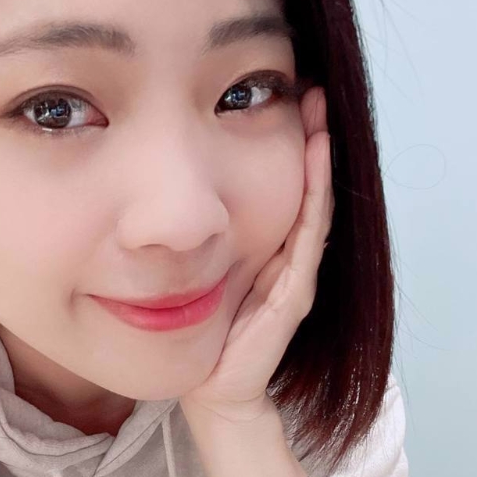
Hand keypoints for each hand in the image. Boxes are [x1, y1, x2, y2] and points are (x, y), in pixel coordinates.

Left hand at [179, 86, 333, 424]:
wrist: (210, 388)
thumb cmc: (197, 332)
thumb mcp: (194, 271)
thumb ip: (194, 238)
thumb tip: (160, 194)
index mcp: (260, 247)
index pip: (277, 184)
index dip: (281, 141)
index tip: (279, 93)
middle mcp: (282, 255)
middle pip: (300, 185)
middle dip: (306, 136)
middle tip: (308, 88)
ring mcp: (292, 272)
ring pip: (311, 201)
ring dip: (317, 154)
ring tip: (316, 107)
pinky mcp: (292, 293)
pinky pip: (307, 235)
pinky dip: (314, 193)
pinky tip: (315, 153)